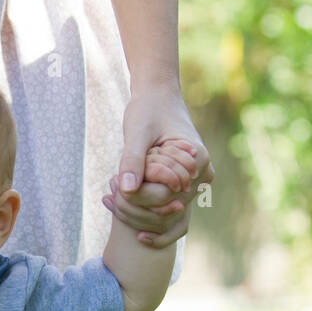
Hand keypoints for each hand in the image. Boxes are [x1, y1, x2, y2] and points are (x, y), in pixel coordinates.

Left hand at [105, 88, 214, 247]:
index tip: (112, 185)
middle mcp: (203, 175)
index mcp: (198, 160)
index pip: (165, 197)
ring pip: (164, 212)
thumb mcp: (137, 132)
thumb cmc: (148, 109)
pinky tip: (117, 198)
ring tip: (110, 193)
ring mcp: (196, 181)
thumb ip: (132, 160)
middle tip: (108, 193)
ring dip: (136, 208)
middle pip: (165, 209)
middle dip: (135, 205)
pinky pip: (163, 207)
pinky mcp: (184, 184)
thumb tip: (127, 190)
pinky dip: (140, 205)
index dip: (136, 197)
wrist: (157, 98)